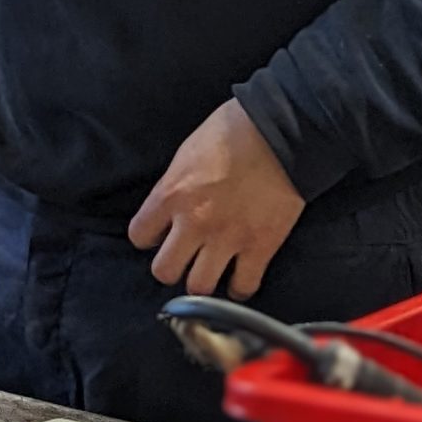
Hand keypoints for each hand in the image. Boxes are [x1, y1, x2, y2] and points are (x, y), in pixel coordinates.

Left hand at [127, 98, 304, 300]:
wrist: (281, 132)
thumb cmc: (232, 132)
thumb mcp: (186, 153)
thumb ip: (174, 187)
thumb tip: (169, 209)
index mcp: (171, 194)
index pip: (139, 235)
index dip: (149, 237)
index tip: (160, 235)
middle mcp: (194, 222)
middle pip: (164, 271)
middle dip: (172, 267)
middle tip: (183, 259)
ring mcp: (227, 238)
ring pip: (199, 287)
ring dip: (201, 282)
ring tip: (208, 272)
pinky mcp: (260, 247)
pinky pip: (243, 286)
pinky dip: (239, 288)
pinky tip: (238, 281)